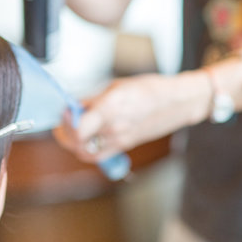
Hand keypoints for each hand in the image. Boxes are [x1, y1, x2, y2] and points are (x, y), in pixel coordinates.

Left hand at [53, 72, 210, 162]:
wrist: (178, 102)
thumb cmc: (151, 88)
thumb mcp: (117, 86)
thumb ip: (92, 99)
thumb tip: (74, 105)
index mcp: (110, 107)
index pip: (79, 127)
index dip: (66, 122)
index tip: (64, 112)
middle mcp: (114, 127)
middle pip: (78, 141)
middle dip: (65, 132)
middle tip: (64, 122)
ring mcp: (120, 139)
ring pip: (85, 151)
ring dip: (74, 143)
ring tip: (72, 131)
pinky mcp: (125, 146)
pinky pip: (98, 155)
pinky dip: (86, 150)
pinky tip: (85, 138)